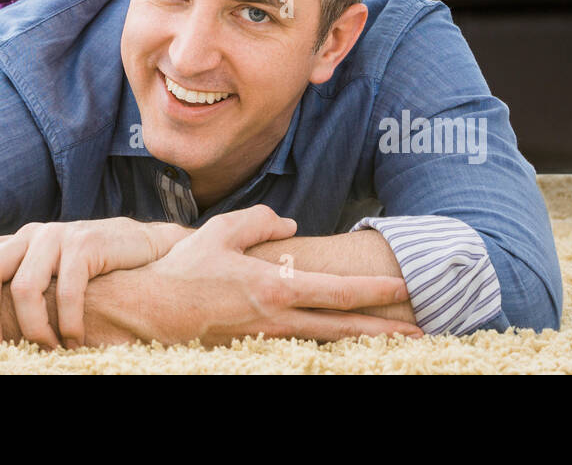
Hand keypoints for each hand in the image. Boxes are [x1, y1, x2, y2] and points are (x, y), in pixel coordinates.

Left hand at [0, 218, 188, 348]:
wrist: (145, 250)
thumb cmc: (95, 273)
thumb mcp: (53, 278)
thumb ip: (23, 289)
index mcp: (15, 246)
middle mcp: (30, 237)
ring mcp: (57, 237)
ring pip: (23, 289)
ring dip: (32, 330)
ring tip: (48, 351)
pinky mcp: (86, 243)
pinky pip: (65, 290)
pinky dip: (65, 322)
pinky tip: (72, 339)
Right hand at [110, 204, 422, 345]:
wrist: (150, 308)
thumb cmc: (184, 267)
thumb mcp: (222, 231)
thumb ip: (261, 222)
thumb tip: (292, 225)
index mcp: (274, 287)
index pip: (337, 291)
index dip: (375, 290)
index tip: (405, 286)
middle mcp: (277, 317)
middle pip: (343, 326)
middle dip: (385, 328)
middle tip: (421, 329)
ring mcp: (268, 338)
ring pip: (327, 341)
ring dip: (363, 340)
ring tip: (397, 340)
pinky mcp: (255, 348)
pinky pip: (301, 346)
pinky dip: (330, 345)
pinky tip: (344, 342)